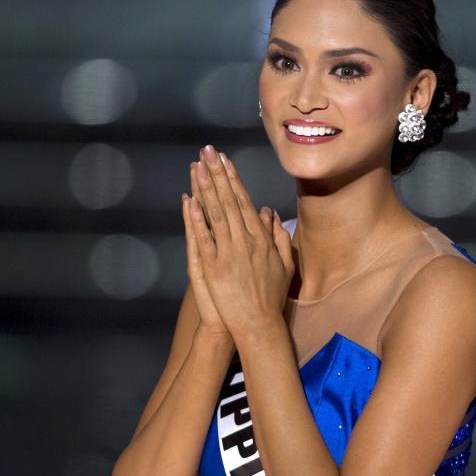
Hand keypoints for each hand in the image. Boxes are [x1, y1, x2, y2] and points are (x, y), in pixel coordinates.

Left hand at [183, 144, 294, 340]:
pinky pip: (203, 237)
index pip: (244, 201)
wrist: (258, 324)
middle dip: (217, 173)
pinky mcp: (212, 267)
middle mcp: (245, 241)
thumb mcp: (284, 264)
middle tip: (207, 151)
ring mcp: (227, 253)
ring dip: (206, 187)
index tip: (225, 160)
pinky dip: (196, 218)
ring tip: (198, 165)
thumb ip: (278, 236)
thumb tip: (267, 212)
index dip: (233, 179)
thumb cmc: (272, 296)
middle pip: (228, 200)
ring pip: (215, 213)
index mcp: (261, 239)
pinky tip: (190, 199)